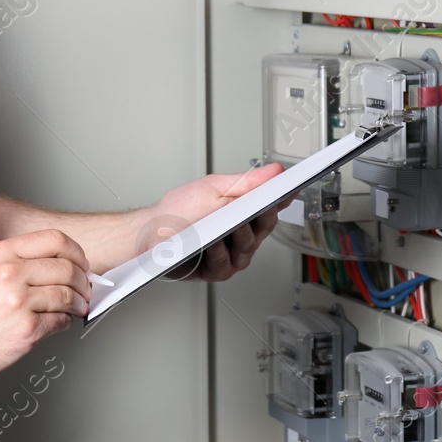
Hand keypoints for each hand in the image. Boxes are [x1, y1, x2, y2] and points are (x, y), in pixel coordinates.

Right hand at [0, 228, 89, 383]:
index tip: (81, 264)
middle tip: (84, 290)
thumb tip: (61, 264)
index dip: (76, 252)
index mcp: (4, 253)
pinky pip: (61, 321)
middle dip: (83, 282)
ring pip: (69, 296)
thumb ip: (22, 262)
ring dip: (78, 304)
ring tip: (76, 308)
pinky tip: (58, 322)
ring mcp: (19, 301)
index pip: (56, 240)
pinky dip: (65, 322)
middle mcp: (11, 273)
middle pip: (68, 269)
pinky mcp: (27, 329)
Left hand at [139, 163, 287, 282]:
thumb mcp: (213, 187)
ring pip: (248, 246)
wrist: (150, 232)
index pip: (272, 204)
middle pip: (265, 226)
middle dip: (262, 215)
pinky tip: (212, 241)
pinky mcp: (217, 271)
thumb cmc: (179, 210)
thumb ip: (246, 181)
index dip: (283, 198)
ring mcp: (231, 254)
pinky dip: (219, 250)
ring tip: (231, 223)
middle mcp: (242, 235)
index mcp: (243, 211)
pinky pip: (225, 261)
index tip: (291, 190)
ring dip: (239, 234)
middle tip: (260, 206)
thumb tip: (275, 171)